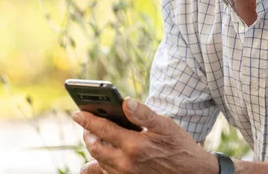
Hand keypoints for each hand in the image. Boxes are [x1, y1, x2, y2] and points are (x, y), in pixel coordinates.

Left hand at [72, 97, 218, 173]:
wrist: (191, 173)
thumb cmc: (179, 146)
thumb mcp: (165, 125)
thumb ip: (144, 114)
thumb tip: (126, 101)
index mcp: (134, 145)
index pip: (102, 129)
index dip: (87, 119)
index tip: (76, 112)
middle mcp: (126, 163)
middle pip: (95, 146)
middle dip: (88, 133)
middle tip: (88, 124)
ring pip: (97, 162)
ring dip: (93, 148)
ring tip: (94, 136)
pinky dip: (97, 166)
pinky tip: (100, 158)